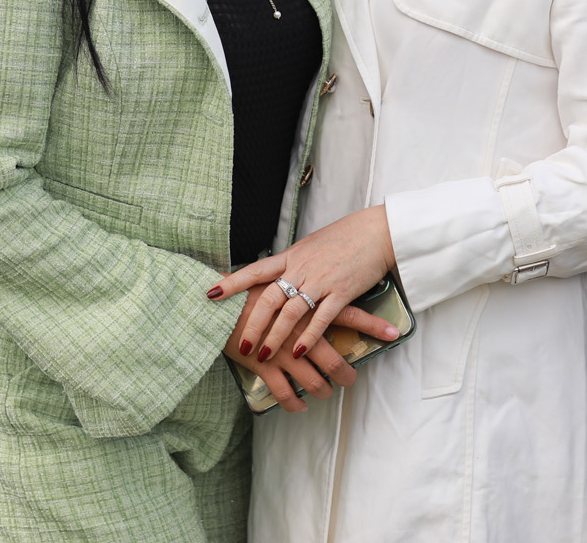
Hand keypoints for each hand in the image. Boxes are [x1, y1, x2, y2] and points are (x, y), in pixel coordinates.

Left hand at [208, 206, 398, 363]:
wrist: (375, 232)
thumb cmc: (344, 238)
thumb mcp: (311, 246)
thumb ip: (292, 262)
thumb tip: (276, 273)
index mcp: (292, 256)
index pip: (256, 270)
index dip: (233, 282)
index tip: (211, 294)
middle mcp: (302, 268)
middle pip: (269, 298)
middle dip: (252, 323)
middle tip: (241, 345)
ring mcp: (321, 280)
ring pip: (291, 312)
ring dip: (276, 336)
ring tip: (263, 355)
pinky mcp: (341, 292)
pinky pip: (321, 318)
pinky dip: (308, 336)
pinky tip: (299, 351)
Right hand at [219, 289, 360, 412]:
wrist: (214, 304)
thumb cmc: (247, 292)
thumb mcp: (279, 283)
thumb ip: (304, 291)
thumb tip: (322, 293)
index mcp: (307, 307)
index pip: (348, 315)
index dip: (373, 325)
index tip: (395, 333)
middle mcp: (298, 329)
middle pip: (333, 359)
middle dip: (345, 374)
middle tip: (350, 380)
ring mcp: (281, 349)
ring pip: (313, 380)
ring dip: (322, 390)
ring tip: (325, 392)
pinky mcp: (263, 365)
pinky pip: (285, 392)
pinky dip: (295, 402)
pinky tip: (300, 405)